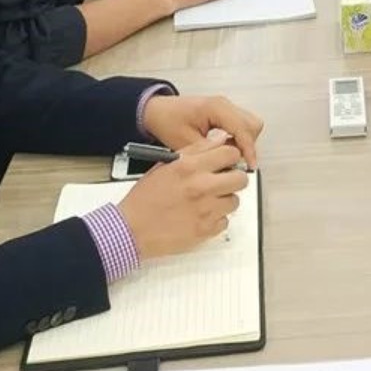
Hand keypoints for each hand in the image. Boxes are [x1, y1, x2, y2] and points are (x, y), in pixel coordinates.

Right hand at [117, 141, 249, 259]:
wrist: (131, 230)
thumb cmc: (144, 199)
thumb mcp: (166, 165)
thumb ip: (196, 151)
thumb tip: (219, 140)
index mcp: (190, 167)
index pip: (230, 153)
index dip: (230, 157)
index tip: (227, 162)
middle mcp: (201, 187)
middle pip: (240, 179)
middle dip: (233, 179)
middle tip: (223, 182)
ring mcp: (205, 210)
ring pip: (234, 201)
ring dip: (224, 200)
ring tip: (208, 201)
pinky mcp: (205, 230)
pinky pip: (224, 222)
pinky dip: (216, 220)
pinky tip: (202, 216)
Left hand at [142, 93, 264, 166]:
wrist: (156, 111)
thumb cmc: (167, 121)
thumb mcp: (186, 142)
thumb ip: (209, 153)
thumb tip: (228, 165)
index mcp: (215, 108)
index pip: (242, 128)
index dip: (248, 149)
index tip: (250, 166)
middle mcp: (223, 104)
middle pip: (252, 125)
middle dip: (248, 145)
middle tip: (238, 161)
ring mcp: (225, 107)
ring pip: (249, 124)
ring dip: (245, 141)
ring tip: (230, 156)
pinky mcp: (223, 112)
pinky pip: (241, 125)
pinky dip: (239, 138)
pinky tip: (226, 149)